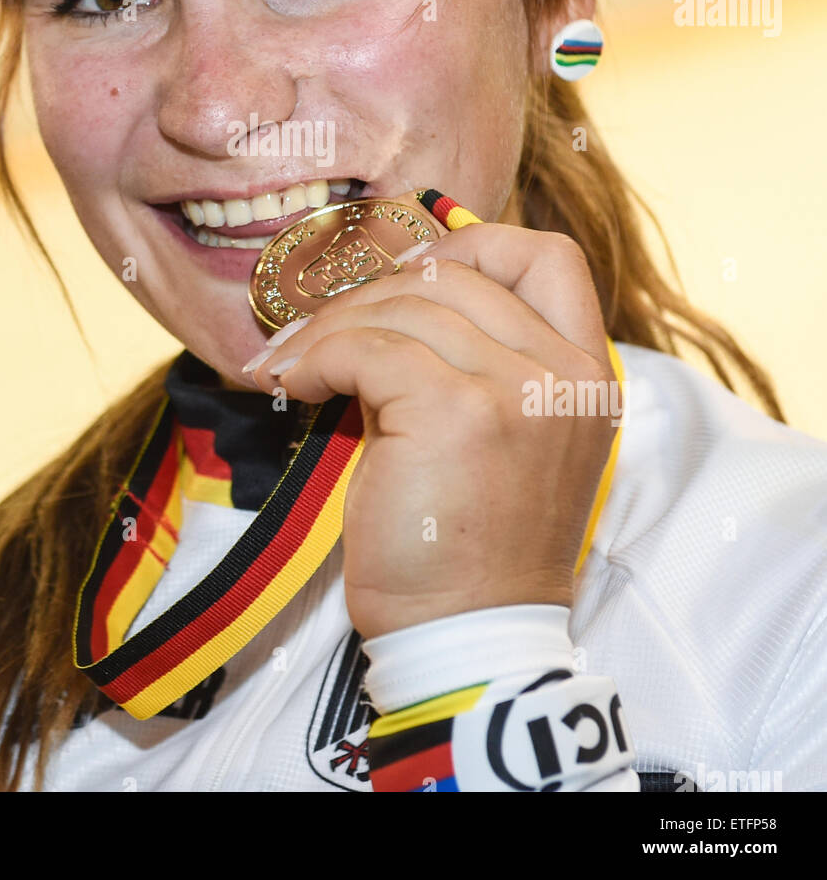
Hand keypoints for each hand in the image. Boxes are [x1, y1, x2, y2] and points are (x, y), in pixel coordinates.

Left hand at [243, 224, 618, 640]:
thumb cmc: (467, 542)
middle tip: (318, 331)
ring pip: (405, 305)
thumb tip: (388, 294)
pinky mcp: (457, 413)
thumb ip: (470, 359)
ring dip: (332, 326)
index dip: (474, 244)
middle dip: (372, 292)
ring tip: (294, 363)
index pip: (548, 257)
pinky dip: (317, 357)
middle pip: (456, 273)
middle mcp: (563, 374)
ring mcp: (516, 389)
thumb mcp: (501, 435)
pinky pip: (366, 349)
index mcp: (585, 374)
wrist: (463, 634)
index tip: (410, 276)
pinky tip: (294, 385)